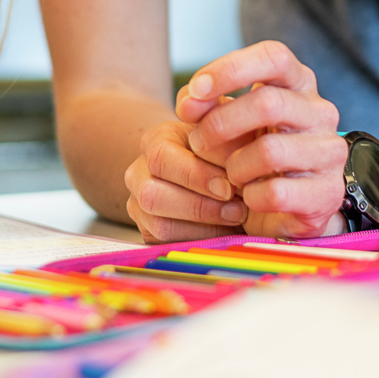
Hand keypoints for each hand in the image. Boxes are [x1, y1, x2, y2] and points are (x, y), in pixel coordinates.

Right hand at [123, 120, 249, 242]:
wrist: (210, 168)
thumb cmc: (221, 147)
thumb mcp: (225, 132)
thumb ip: (228, 132)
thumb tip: (239, 148)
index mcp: (154, 141)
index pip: (161, 158)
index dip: (196, 176)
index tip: (229, 187)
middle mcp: (139, 172)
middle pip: (152, 195)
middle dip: (200, 207)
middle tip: (238, 210)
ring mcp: (139, 204)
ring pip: (159, 225)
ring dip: (203, 227)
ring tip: (235, 220)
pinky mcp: (148, 232)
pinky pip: (168, 245)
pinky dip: (200, 241)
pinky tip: (225, 231)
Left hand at [176, 41, 346, 239]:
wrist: (288, 205)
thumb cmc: (255, 153)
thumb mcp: (229, 120)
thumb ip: (205, 104)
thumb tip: (188, 102)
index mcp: (298, 84)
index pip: (273, 57)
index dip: (231, 68)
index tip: (196, 90)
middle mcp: (321, 112)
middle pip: (268, 103)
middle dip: (220, 123)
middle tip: (197, 142)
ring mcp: (330, 152)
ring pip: (270, 151)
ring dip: (235, 167)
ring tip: (229, 176)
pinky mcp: (328, 192)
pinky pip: (276, 192)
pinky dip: (251, 197)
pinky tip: (249, 197)